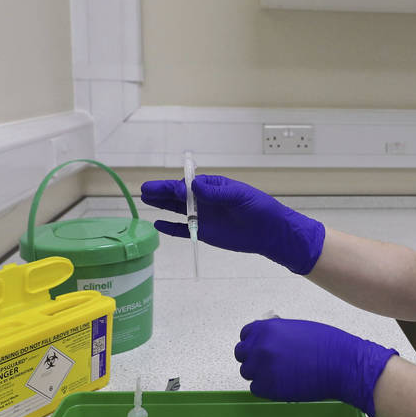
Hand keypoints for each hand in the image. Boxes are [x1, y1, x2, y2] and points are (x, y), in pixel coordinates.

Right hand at [140, 175, 324, 274]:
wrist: (271, 232)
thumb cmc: (259, 209)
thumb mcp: (239, 196)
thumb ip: (216, 193)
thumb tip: (194, 186)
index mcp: (214, 187)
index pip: (190, 184)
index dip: (177, 186)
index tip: (169, 189)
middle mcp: (205, 200)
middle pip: (178, 195)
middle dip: (162, 192)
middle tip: (145, 189)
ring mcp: (204, 216)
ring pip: (178, 210)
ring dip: (162, 205)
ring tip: (145, 199)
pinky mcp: (205, 232)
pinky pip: (184, 229)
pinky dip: (171, 228)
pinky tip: (158, 224)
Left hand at [234, 318, 397, 416]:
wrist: (341, 364)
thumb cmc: (328, 345)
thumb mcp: (298, 329)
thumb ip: (278, 334)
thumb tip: (270, 341)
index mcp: (267, 329)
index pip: (245, 335)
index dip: (253, 342)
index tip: (259, 348)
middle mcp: (260, 347)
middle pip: (241, 354)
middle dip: (253, 358)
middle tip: (268, 364)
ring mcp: (262, 368)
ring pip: (248, 373)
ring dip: (260, 374)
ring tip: (280, 375)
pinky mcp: (269, 388)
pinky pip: (257, 389)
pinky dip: (267, 388)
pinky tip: (283, 384)